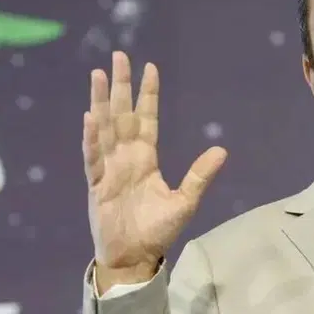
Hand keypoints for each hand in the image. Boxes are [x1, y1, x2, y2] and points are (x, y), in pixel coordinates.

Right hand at [83, 51, 226, 291]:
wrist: (134, 258)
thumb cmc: (157, 232)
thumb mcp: (184, 202)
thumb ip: (199, 176)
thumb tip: (222, 149)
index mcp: (146, 159)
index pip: (147, 119)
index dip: (148, 94)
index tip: (150, 67)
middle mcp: (125, 158)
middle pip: (122, 114)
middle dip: (121, 86)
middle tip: (118, 56)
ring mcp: (109, 169)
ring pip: (104, 128)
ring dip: (102, 101)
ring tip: (99, 75)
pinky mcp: (97, 185)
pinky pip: (93, 158)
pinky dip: (91, 139)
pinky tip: (91, 117)